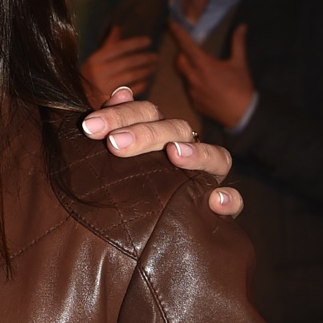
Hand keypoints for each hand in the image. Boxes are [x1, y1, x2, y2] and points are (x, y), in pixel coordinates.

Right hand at [81, 29, 156, 106]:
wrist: (75, 103)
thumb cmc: (87, 79)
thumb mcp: (94, 61)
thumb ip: (108, 45)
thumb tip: (117, 28)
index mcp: (95, 60)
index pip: (118, 48)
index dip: (135, 43)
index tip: (148, 41)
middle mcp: (98, 72)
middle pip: (127, 62)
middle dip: (143, 58)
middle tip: (155, 57)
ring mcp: (103, 87)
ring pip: (130, 75)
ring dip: (144, 71)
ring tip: (153, 67)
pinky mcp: (109, 100)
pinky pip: (129, 90)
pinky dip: (140, 85)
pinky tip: (146, 82)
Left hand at [82, 87, 239, 217]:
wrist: (143, 230)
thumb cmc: (128, 183)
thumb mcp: (118, 152)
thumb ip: (118, 122)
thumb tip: (121, 92)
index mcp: (162, 133)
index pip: (147, 113)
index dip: (120, 114)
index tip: (89, 126)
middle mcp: (188, 149)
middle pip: (177, 129)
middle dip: (145, 134)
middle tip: (114, 143)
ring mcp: (208, 176)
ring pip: (216, 157)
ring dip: (196, 153)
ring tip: (173, 153)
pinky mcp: (219, 206)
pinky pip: (234, 201)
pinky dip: (230, 199)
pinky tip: (214, 201)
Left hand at [169, 22, 255, 131]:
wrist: (242, 114)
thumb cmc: (241, 87)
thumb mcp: (240, 63)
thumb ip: (238, 43)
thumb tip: (242, 26)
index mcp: (204, 65)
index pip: (186, 45)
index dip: (178, 33)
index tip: (171, 23)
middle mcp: (194, 78)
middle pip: (179, 61)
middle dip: (183, 55)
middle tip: (192, 53)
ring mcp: (192, 92)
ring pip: (184, 76)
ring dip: (189, 70)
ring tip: (204, 72)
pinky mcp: (193, 103)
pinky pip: (189, 89)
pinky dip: (194, 84)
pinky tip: (207, 87)